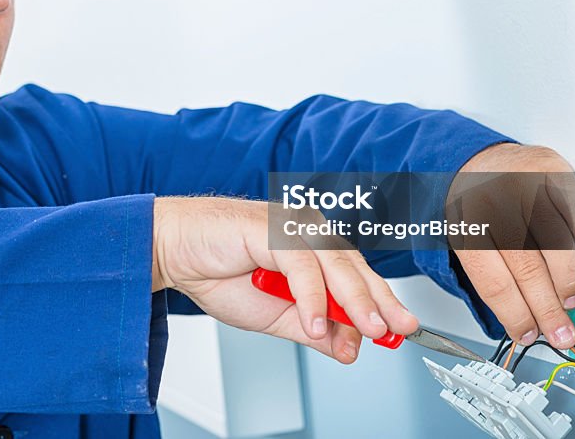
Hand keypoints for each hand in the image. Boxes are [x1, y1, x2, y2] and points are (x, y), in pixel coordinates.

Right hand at [151, 196, 418, 363]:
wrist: (175, 251)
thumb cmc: (217, 272)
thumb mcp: (275, 316)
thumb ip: (312, 328)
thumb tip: (348, 346)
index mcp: (313, 251)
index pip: (356, 278)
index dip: (380, 304)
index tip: (399, 331)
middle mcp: (308, 234)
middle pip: (355, 268)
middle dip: (379, 302)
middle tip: (396, 330)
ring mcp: (291, 228)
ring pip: (335, 264)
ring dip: (354, 300)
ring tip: (370, 330)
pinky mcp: (271, 229)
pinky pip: (301, 265)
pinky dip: (310, 296)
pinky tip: (315, 320)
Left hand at [447, 143, 574, 347]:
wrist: (475, 160)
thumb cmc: (473, 206)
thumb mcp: (465, 238)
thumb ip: (491, 274)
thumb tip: (524, 321)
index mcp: (465, 225)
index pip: (493, 282)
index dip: (515, 314)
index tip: (528, 334)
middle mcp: (493, 202)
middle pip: (527, 270)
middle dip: (548, 310)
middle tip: (561, 332)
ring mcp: (524, 184)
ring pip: (558, 246)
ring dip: (568, 282)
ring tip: (569, 300)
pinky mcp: (552, 171)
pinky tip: (571, 247)